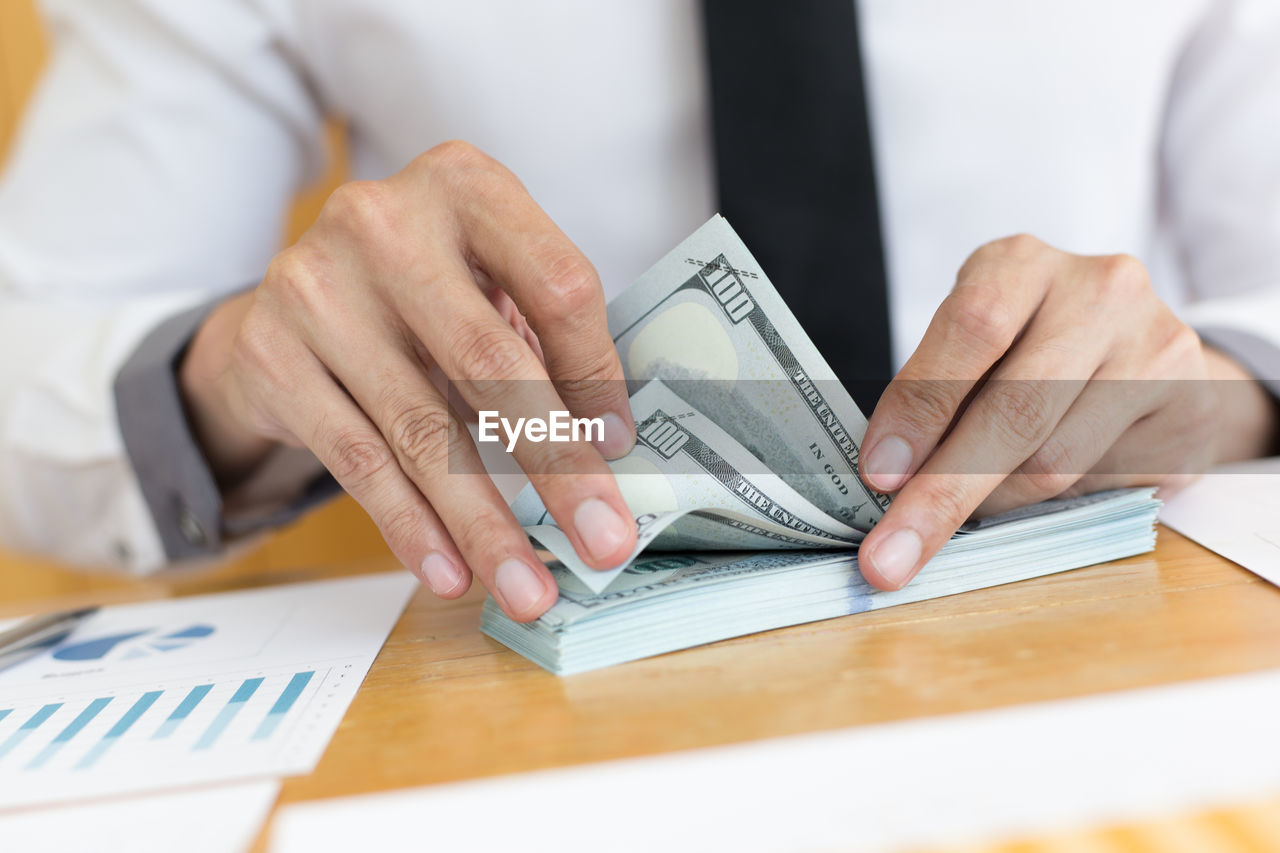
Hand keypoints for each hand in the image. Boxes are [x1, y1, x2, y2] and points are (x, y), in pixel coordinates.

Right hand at [180, 141, 637, 620]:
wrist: (293, 298)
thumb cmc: (423, 295)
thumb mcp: (487, 285)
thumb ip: (544, 341)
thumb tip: (610, 453)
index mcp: (465, 184)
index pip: (558, 284)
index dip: (597, 374)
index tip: (620, 450)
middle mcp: (383, 220)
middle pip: (490, 361)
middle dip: (556, 467)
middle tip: (601, 544)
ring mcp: (315, 284)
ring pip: (420, 427)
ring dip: (483, 523)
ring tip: (527, 587)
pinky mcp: (270, 352)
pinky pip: (356, 459)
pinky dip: (409, 525)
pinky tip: (448, 571)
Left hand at [857, 234, 1277, 590]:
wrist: (1147, 354)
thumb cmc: (1030, 354)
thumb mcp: (973, 350)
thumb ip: (935, 397)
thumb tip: (887, 483)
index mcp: (1020, 263)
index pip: (971, 329)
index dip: (920, 409)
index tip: (878, 476)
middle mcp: (1097, 289)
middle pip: (1014, 409)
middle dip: (942, 493)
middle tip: (891, 555)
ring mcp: (1155, 344)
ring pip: (1055, 460)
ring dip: (994, 506)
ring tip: (972, 514)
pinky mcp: (1190, 404)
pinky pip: (1102, 482)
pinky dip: (1055, 505)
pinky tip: (1044, 492)